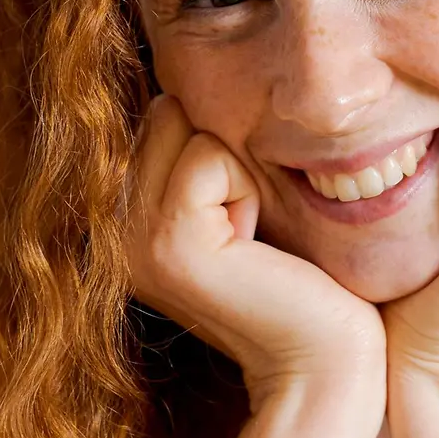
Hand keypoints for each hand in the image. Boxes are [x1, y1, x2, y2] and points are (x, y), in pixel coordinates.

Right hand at [125, 95, 385, 414]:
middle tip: (254, 232)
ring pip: (185, 122)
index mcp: (123, 221)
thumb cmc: (305, 287)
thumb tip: (186, 73)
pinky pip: (210, 154)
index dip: (222, 146)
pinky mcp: (168, 245)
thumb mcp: (245, 207)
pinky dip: (248, 187)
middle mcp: (112, 230)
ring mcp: (130, 240)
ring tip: (255, 241)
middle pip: (170, 109)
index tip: (246, 222)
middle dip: (226, 150)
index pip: (164, 110)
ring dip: (239, 169)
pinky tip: (257, 249)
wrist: (326, 364)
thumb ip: (204, 154)